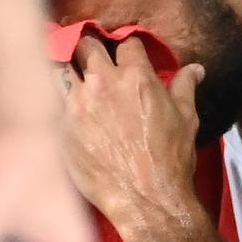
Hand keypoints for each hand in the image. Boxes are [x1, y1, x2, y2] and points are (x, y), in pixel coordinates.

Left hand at [60, 36, 204, 227]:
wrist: (145, 198)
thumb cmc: (170, 160)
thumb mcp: (186, 119)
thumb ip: (185, 87)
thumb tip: (196, 69)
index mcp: (137, 77)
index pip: (126, 43)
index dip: (126, 46)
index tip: (124, 54)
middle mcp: (103, 83)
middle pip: (85, 44)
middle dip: (88, 47)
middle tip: (90, 57)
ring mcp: (77, 103)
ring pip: (57, 65)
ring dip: (63, 67)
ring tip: (65, 73)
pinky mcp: (59, 125)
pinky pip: (46, 98)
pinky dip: (50, 96)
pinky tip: (52, 101)